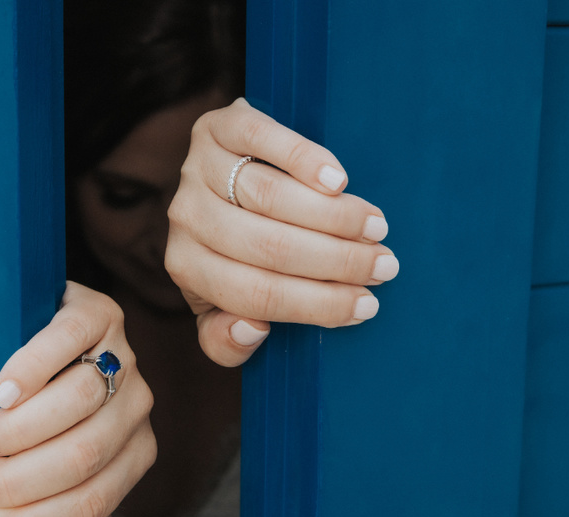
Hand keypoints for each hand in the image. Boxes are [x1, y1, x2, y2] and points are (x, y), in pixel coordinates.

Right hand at [0, 281, 155, 516]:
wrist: (48, 329)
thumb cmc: (50, 410)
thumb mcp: (66, 464)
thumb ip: (78, 512)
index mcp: (134, 451)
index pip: (93, 500)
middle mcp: (136, 406)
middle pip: (84, 454)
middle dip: (21, 481)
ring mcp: (121, 355)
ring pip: (79, 402)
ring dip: (21, 431)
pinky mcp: (97, 313)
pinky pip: (68, 341)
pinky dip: (31, 370)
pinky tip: (2, 393)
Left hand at [165, 98, 398, 366]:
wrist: (215, 171)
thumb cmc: (230, 248)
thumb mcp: (220, 305)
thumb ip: (226, 338)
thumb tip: (252, 331)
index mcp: (187, 268)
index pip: (255, 295)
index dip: (316, 304)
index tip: (366, 306)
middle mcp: (184, 218)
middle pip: (268, 246)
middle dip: (336, 261)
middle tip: (383, 266)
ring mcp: (198, 168)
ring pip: (270, 197)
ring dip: (332, 216)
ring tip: (374, 227)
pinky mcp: (218, 125)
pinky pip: (259, 139)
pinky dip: (302, 159)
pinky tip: (338, 180)